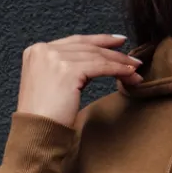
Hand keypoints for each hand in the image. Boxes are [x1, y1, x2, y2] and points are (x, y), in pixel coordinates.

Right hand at [16, 33, 143, 127]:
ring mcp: (54, 58)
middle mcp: (43, 50)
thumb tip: (95, 62)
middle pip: (87, 47)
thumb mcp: (52, 84)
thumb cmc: (45, 117)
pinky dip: (118, 70)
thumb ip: (67, 69)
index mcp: (36, 51)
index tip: (118, 41)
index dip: (98, 40)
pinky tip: (129, 74)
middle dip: (113, 52)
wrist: (37, 132)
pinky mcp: (67, 70)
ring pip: (96, 56)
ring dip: (120, 63)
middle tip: (132, 57)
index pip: (74, 41)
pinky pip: (100, 67)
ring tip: (135, 69)